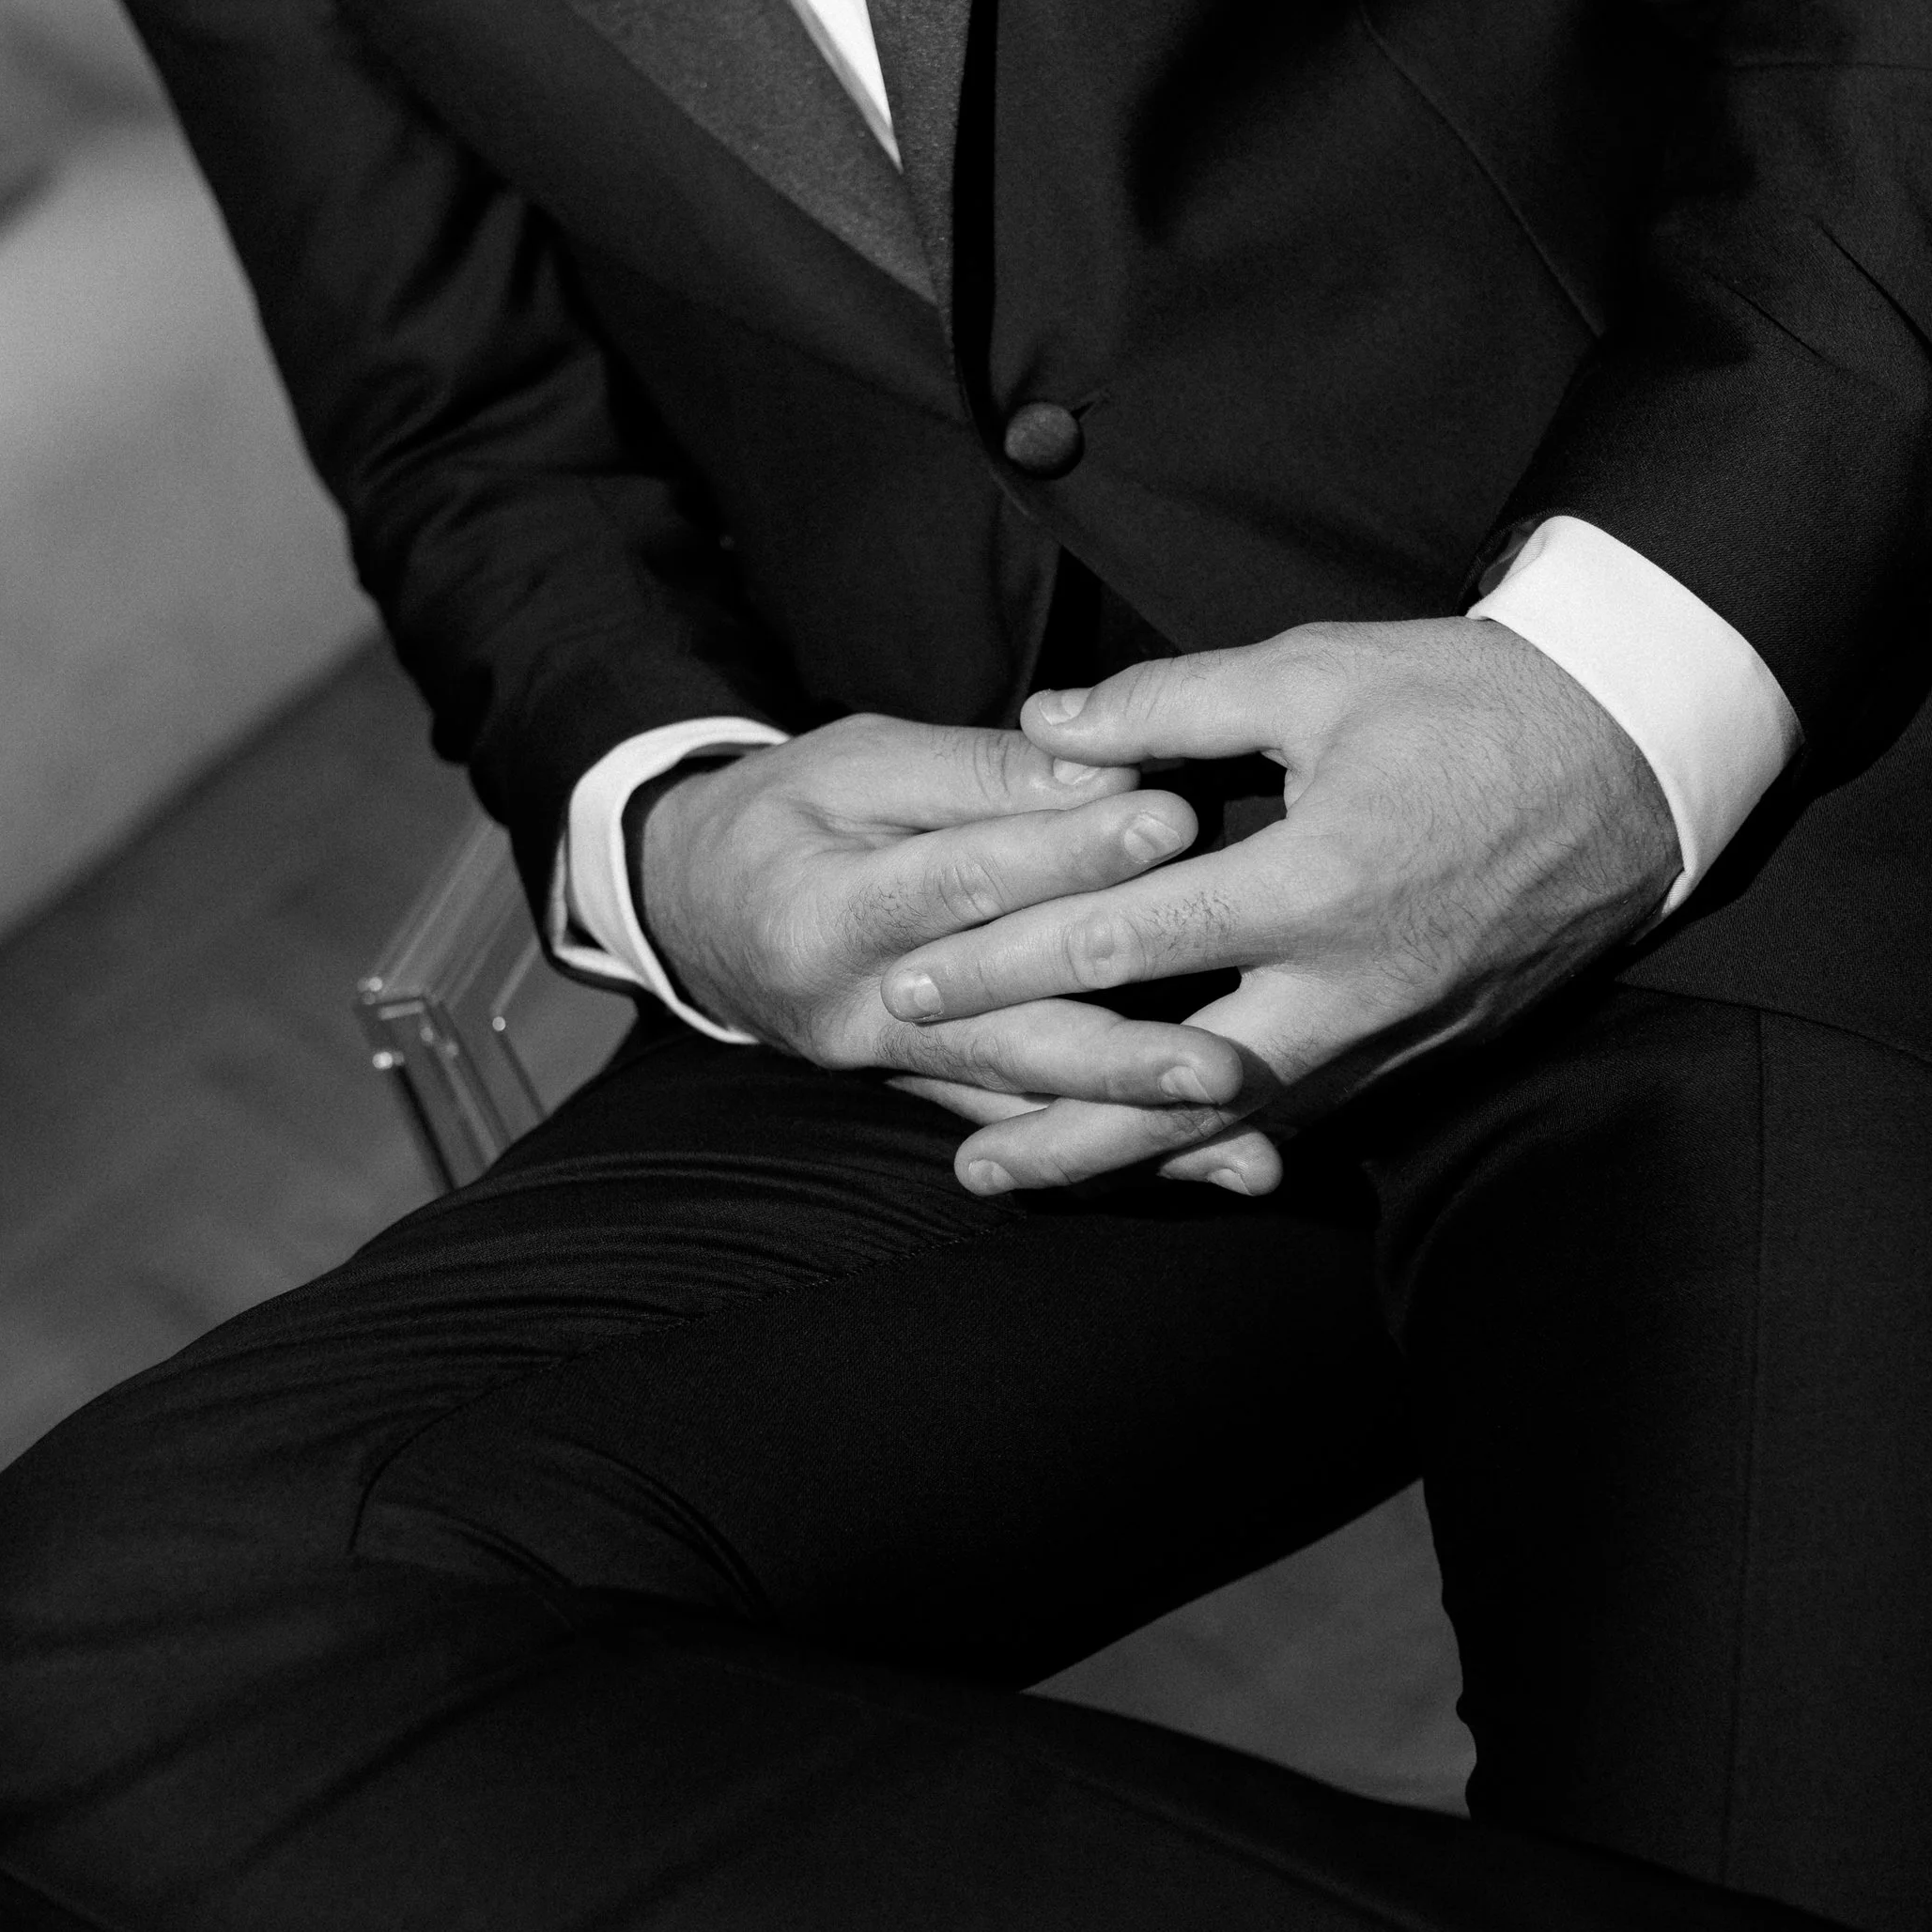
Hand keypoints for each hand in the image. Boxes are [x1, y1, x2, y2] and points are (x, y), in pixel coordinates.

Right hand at [635, 713, 1250, 1119]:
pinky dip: (1124, 1148)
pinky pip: (1033, 1130)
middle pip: (1008, 1021)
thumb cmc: (785, 816)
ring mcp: (894, 1069)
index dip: (1068, 854)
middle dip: (1125, 1038)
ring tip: (1235, 1113)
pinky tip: (1219, 1167)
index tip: (1171, 821)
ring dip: (1139, 1113)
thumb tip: (1107, 767)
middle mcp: (861, 1013)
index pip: (965, 883)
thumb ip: (981, 773)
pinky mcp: (927, 1094)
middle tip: (1228, 1045)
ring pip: (1030, 1089)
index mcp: (828, 914)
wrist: (696, 910)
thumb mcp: (858, 764)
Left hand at [876, 619, 1678, 1193]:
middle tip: (960, 1161)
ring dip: (1129, 1159)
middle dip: (1060, 1131)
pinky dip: (1216, 1140)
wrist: (1637, 760)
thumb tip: (1045, 725)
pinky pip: (1303, 1114)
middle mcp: (1352, 986)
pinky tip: (1151, 1152)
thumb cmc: (1477, 703)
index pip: (1126, 943)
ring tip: (1026, 1178)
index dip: (1006, 967)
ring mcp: (1393, 1031)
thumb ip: (1170, 704)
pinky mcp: (1423, 1048)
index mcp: (1317, 886)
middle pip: (1176, 1091)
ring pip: (1239, 1125)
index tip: (913, 985)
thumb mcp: (1318, 674)